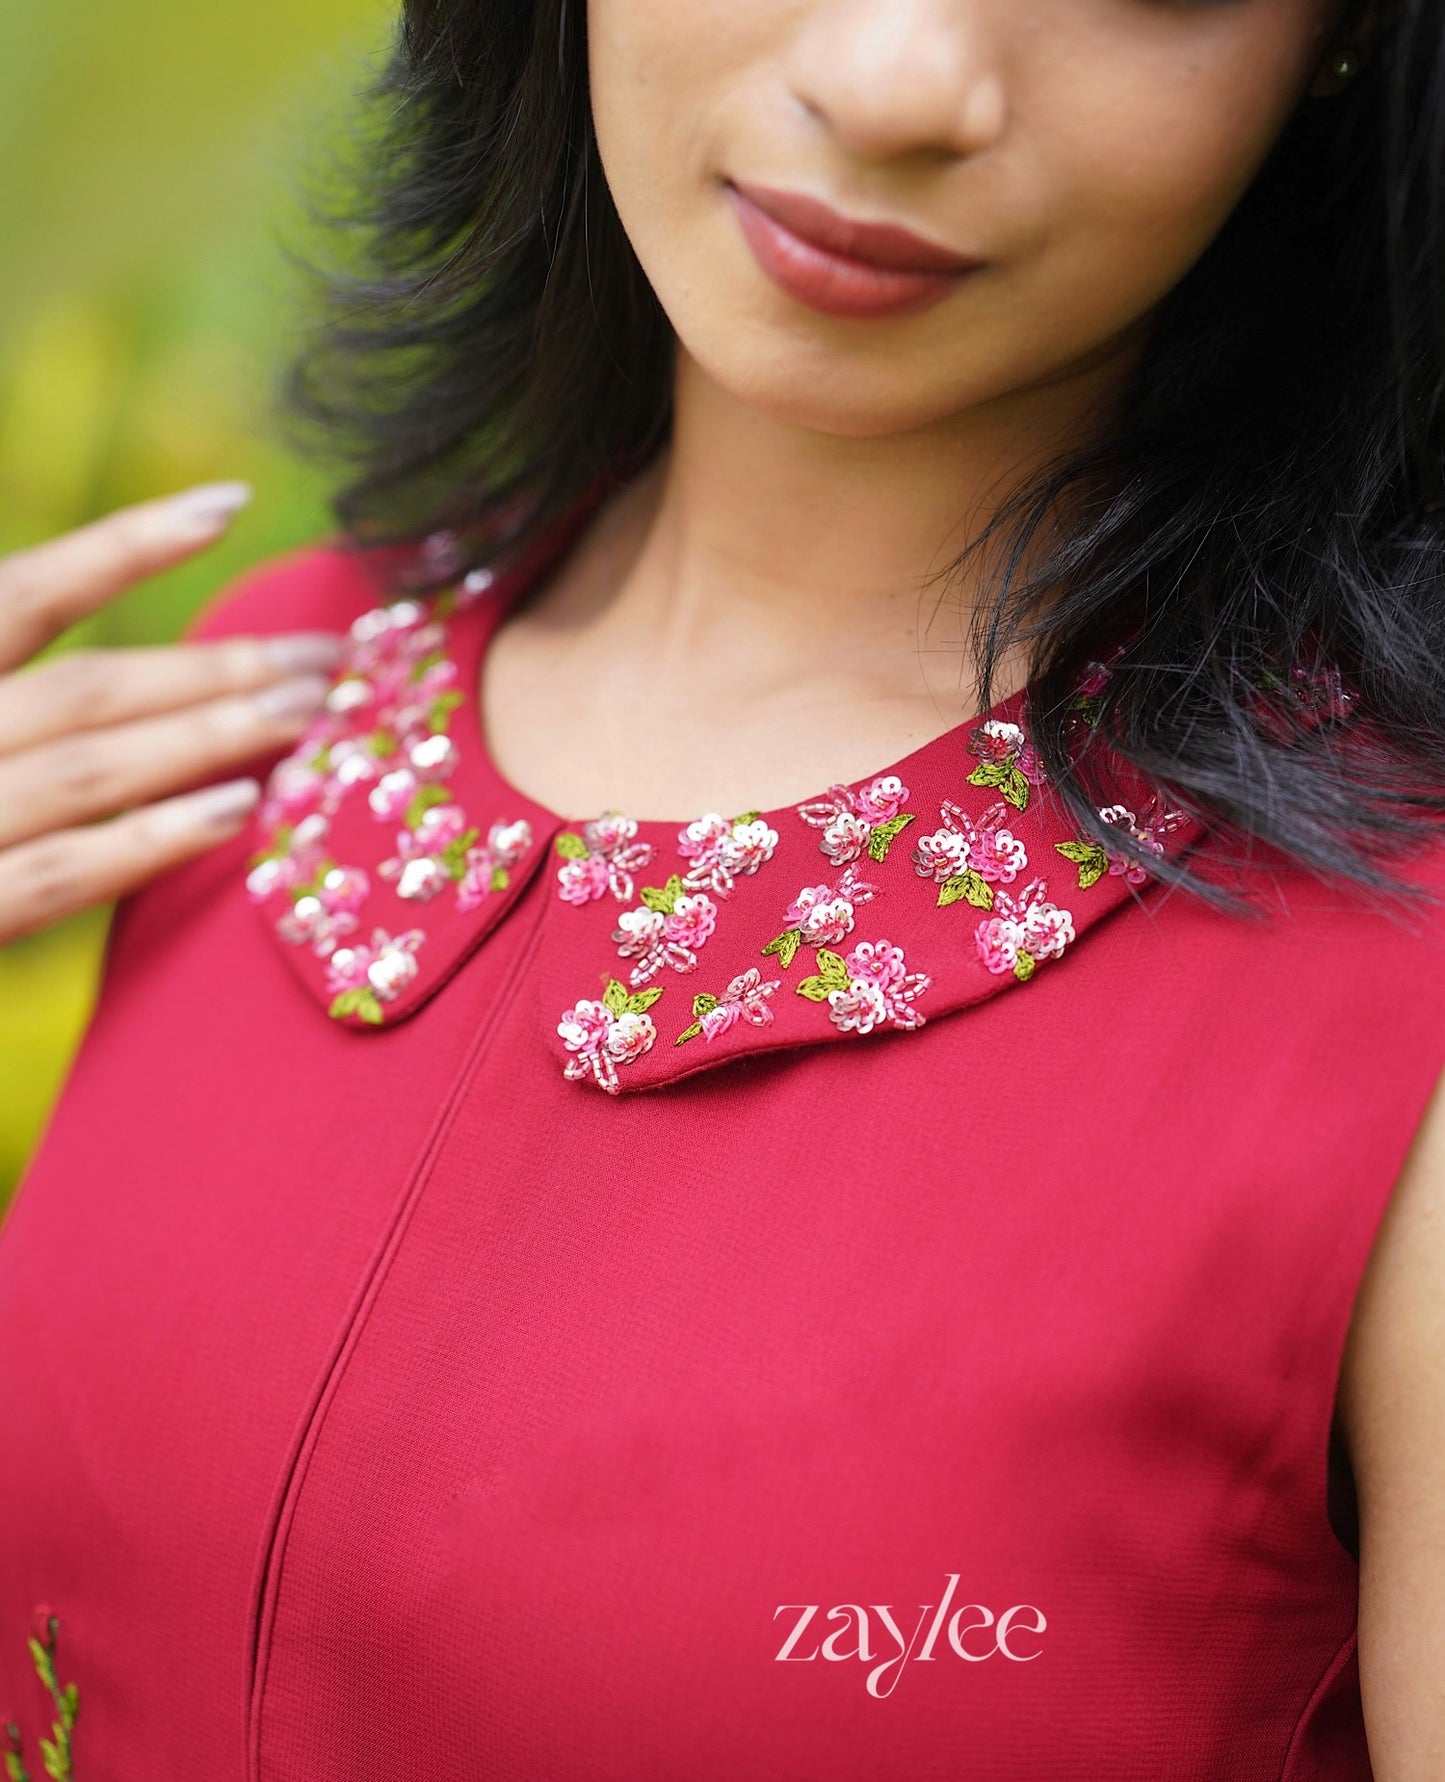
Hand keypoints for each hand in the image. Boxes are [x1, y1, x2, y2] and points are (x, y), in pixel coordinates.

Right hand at [0, 483, 343, 945]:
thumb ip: (23, 698)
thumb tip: (138, 679)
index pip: (20, 594)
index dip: (123, 546)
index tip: (229, 506)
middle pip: (85, 687)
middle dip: (216, 666)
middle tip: (330, 655)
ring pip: (87, 768)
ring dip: (210, 737)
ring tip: (313, 715)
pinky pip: (57, 874)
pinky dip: (149, 839)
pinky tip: (239, 811)